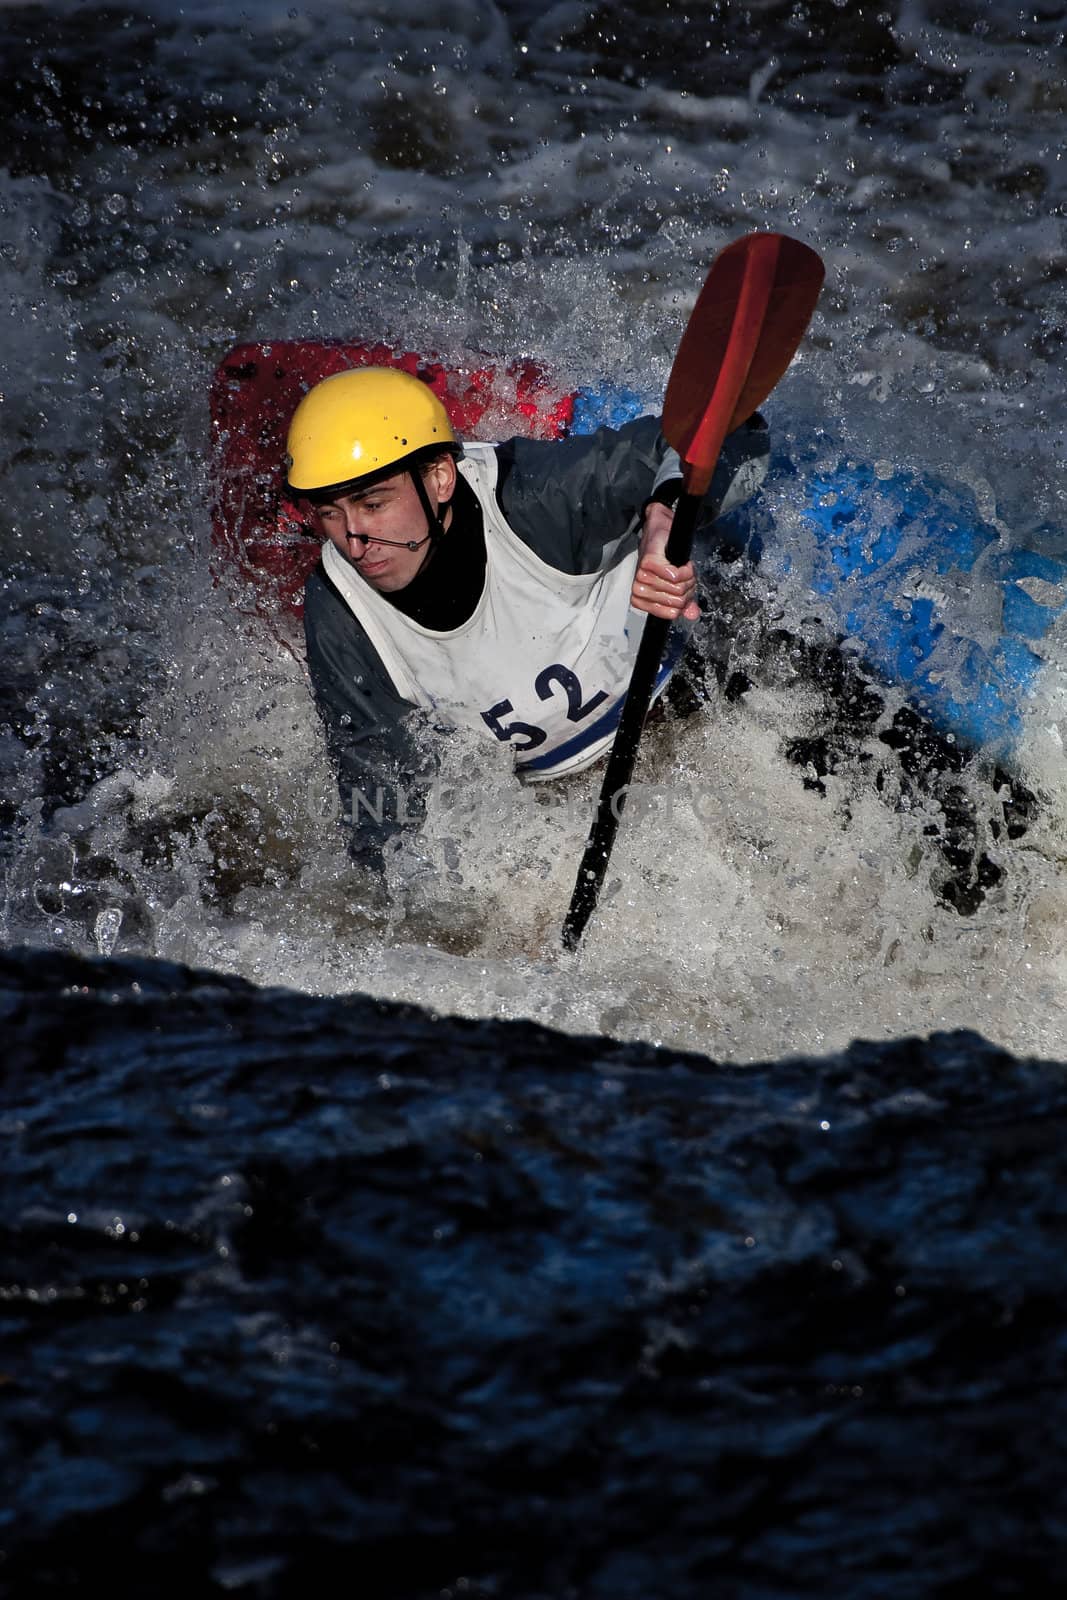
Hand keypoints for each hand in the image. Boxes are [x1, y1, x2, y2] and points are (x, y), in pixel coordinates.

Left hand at [630, 500, 698, 620]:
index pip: (672, 613)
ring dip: (688, 577)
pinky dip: (686, 570)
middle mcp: (639, 590)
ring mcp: (642, 576)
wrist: (660, 532)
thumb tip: (692, 615)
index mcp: (641, 600)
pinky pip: (675, 576)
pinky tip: (684, 563)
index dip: (684, 602)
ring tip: (684, 568)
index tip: (684, 589)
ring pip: (678, 588)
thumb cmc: (664, 558)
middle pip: (677, 601)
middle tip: (686, 576)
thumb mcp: (674, 584)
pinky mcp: (649, 563)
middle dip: (688, 588)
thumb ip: (683, 603)